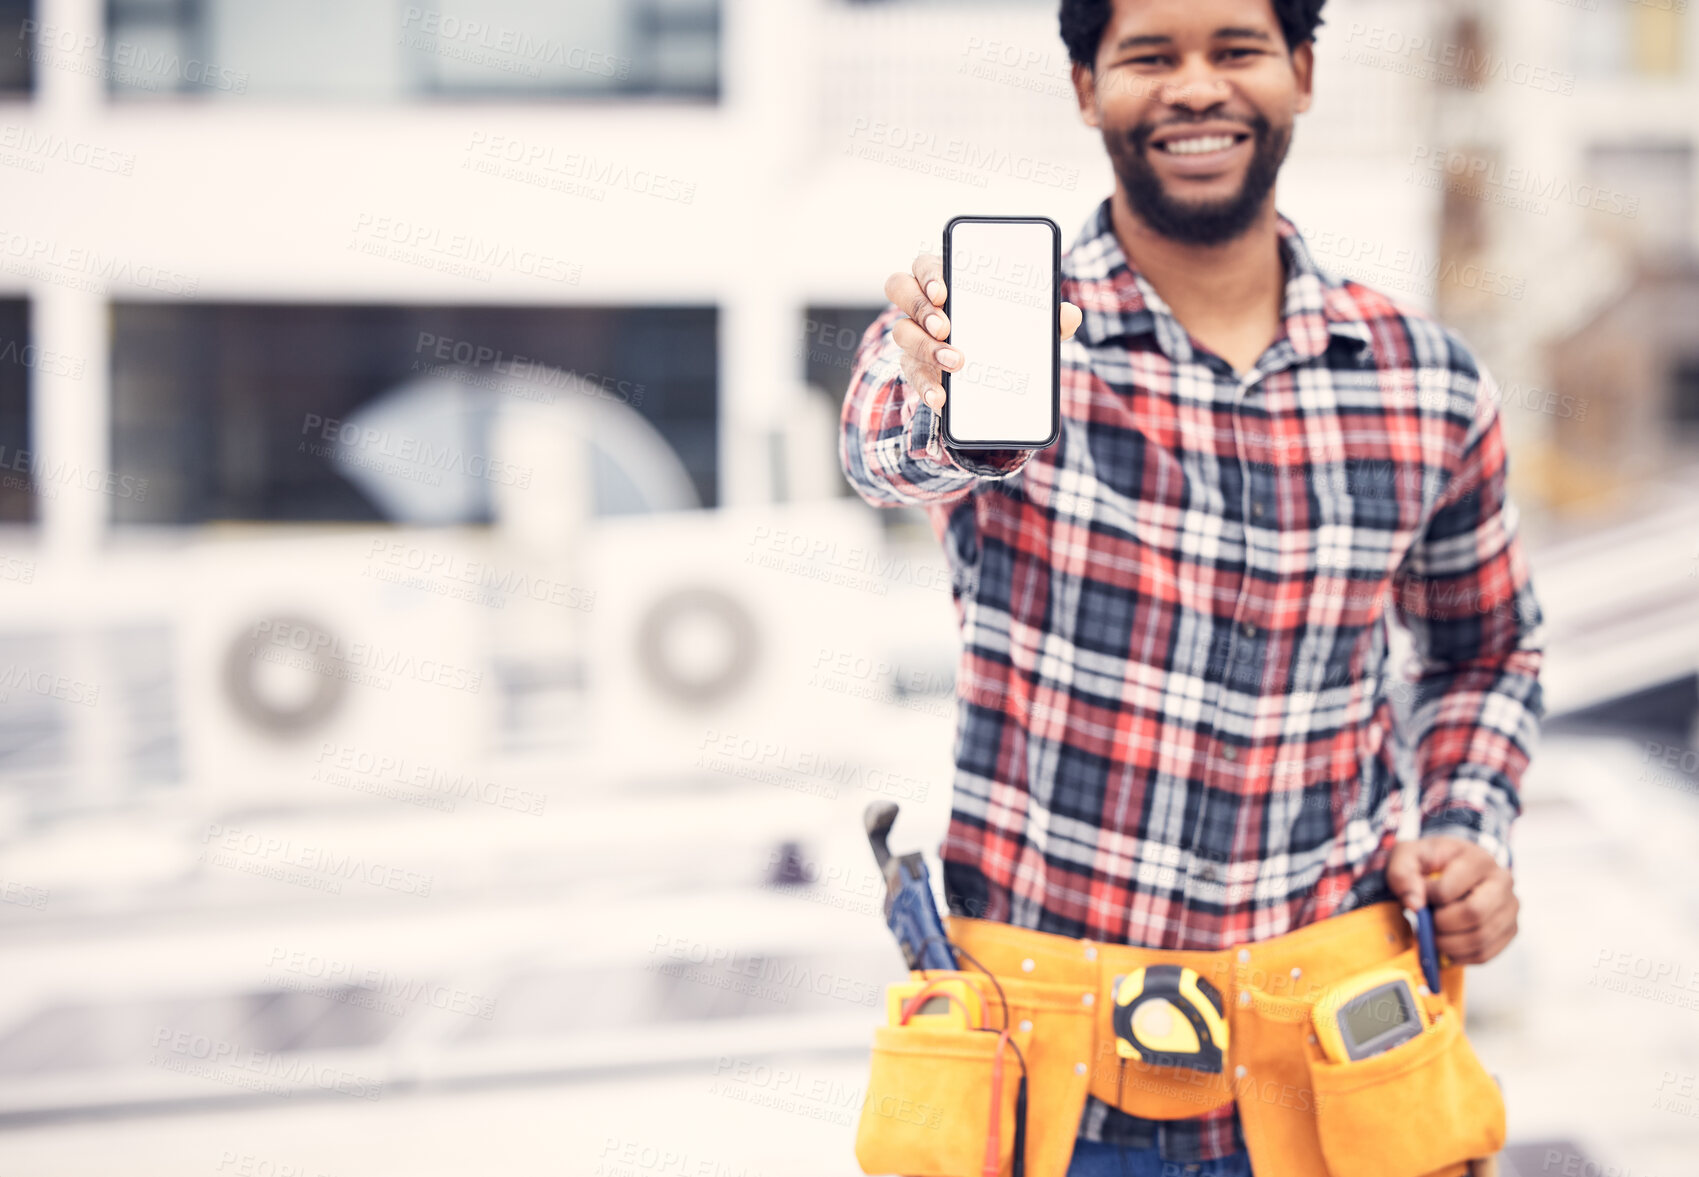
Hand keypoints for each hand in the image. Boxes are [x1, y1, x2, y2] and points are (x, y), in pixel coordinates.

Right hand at [883, 251, 1081, 412]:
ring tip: (955, 361)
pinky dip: (925, 387)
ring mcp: (914, 336)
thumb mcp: (1027, 325)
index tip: (944, 291)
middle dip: (921, 307)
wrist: (991, 375)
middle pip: (901, 289)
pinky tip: (941, 397)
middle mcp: (922, 304)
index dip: (929, 274)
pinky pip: (910, 375)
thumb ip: (1047, 318)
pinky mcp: (915, 368)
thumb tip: (1070, 314)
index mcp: (946, 280)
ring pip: (901, 332)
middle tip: (945, 326)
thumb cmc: (1004, 332)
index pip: (925, 265)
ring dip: (925, 347)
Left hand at [1385, 834, 1518, 965]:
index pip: (1448, 891)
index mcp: (1477, 859)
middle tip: (1424, 924)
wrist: (1449, 866)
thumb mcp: (1406, 856)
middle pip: (1473, 914)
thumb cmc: (1427, 861)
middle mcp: (1502, 881)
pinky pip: (1485, 953)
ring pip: (1480, 938)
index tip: (1419, 896)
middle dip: (1440, 925)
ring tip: (1432, 934)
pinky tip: (1446, 945)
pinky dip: (1460, 956)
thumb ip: (1402, 874)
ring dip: (1447, 944)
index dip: (1426, 900)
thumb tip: (1414, 904)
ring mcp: (1510, 907)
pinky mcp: (1510, 929)